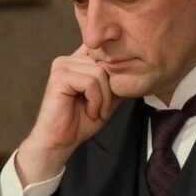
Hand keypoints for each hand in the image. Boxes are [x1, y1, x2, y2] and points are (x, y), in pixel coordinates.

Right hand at [16, 46, 122, 184]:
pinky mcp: (59, 77)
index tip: (112, 96)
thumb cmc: (81, 122)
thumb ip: (116, 82)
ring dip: (103, 98)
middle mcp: (68, 60)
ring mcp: (61, 66)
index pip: (104, 53)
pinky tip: (89, 111)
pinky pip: (90, 82)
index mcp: (78, 62)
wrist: (61, 142)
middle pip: (105, 64)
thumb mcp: (107, 99)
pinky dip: (95, 100)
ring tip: (95, 112)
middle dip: (109, 91)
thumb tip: (135, 69)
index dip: (114, 74)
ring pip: (99, 73)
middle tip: (102, 110)